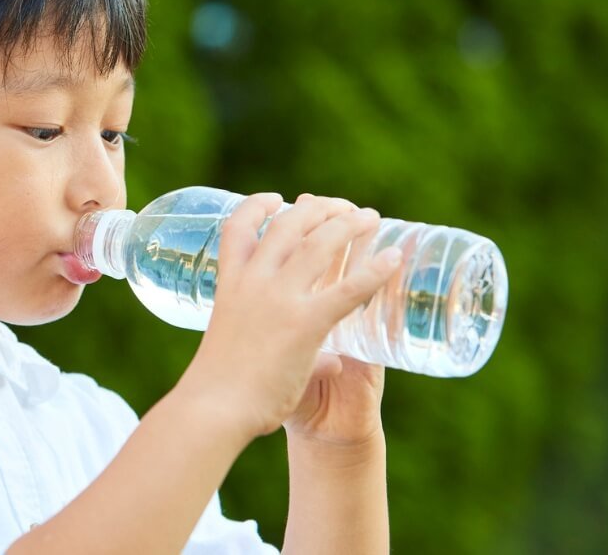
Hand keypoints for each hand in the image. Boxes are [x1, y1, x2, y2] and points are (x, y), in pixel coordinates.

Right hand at [176, 193, 401, 440]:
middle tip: (341, 207)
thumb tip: (333, 362)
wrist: (214, 408)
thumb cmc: (219, 387)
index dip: (257, 206)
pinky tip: (393, 259)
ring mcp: (279, 299)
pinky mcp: (305, 323)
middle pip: (288, 225)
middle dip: (318, 208)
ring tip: (370, 217)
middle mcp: (253, 281)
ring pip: (320, 244)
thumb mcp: (239, 348)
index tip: (276, 199)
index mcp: (229, 283)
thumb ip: (289, 350)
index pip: (238, 228)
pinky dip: (375, 271)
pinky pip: (349, 289)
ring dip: (348, 224)